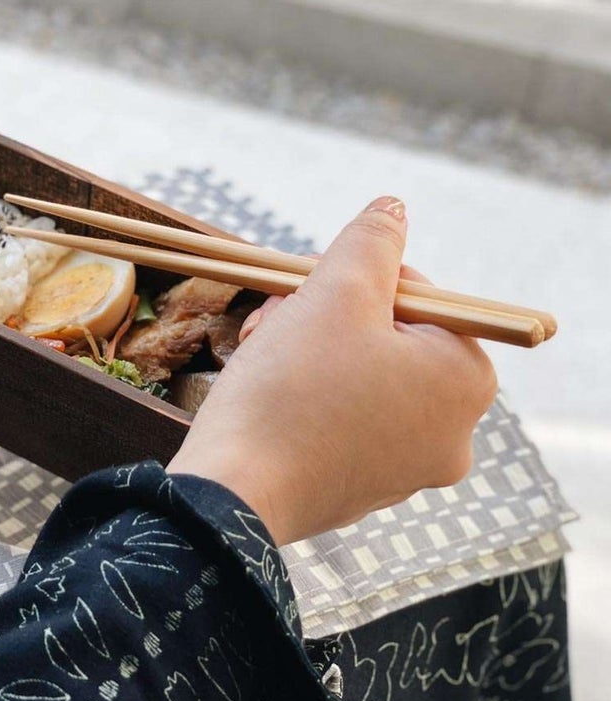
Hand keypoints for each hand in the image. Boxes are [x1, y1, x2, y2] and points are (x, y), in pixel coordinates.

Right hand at [167, 196, 496, 545]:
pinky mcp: (360, 490)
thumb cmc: (292, 388)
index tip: (301, 286)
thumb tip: (394, 209)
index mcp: (466, 380)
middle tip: (274, 315)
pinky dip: (306, 398)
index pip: (418, 295)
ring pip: (360, 378)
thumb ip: (372, 243)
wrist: (234, 492)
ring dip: (309, 350)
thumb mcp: (335, 294)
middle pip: (388, 338)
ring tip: (259, 350)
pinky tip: (266, 393)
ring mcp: (407, 469)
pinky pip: (341, 422)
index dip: (352, 279)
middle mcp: (453, 432)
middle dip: (324, 316)